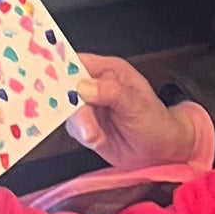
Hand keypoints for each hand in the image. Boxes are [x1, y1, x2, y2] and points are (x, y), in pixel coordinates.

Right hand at [68, 54, 197, 166]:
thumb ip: (112, 93)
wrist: (161, 150)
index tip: (52, 81)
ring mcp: (89, 107)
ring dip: (80, 124)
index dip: (61, 69)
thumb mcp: (138, 105)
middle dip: (69, 104)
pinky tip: (99, 140)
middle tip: (80, 116)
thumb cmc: (156, 121)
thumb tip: (85, 87)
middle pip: (67, 88)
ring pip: (68, 111)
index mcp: (109, 71)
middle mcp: (96, 86)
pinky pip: (73, 128)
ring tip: (95, 135)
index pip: (77, 63)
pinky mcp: (86, 126)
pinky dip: (83, 135)